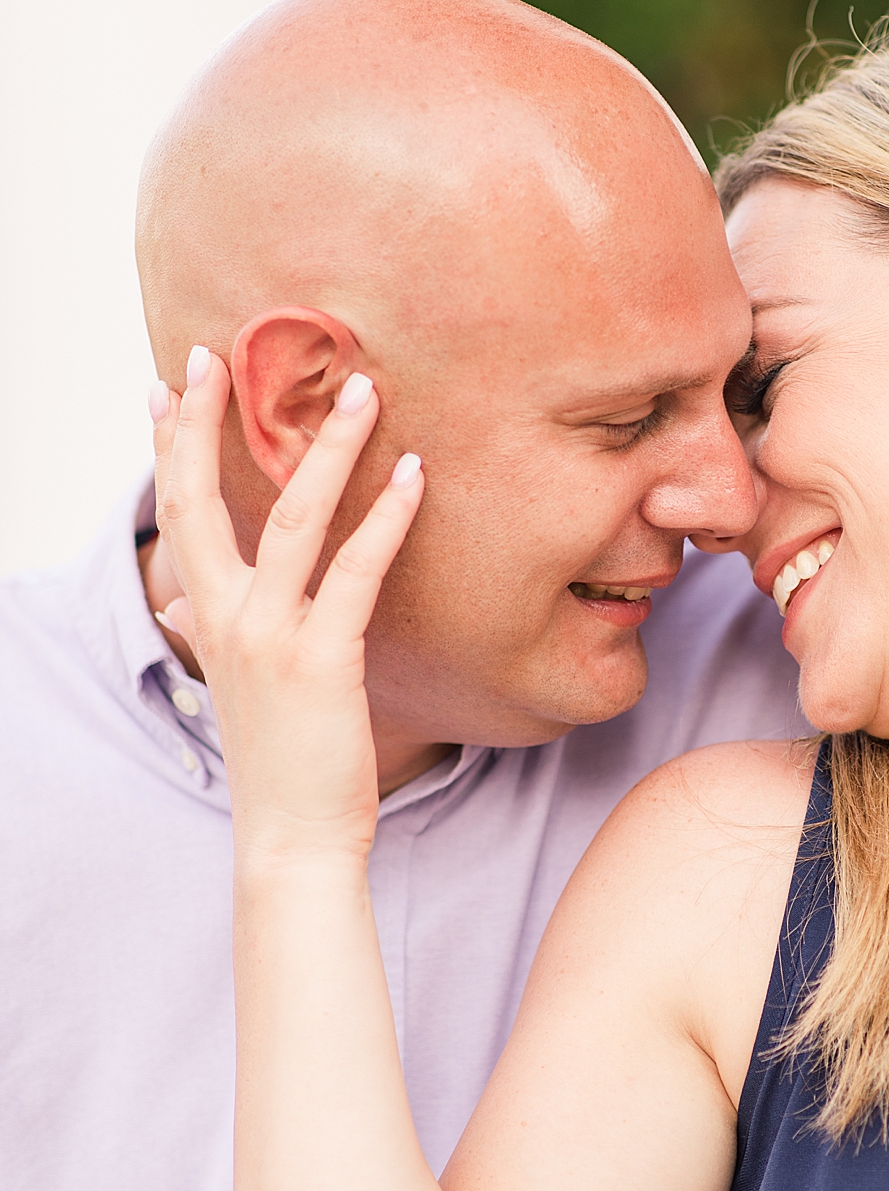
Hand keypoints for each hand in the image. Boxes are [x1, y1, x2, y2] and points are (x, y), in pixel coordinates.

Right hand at [150, 347, 424, 864]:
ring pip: (293, 518)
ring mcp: (271, 636)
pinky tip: (417, 474)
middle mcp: (225, 619)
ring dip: (328, 447)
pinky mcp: (324, 659)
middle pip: (207, 498)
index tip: (168, 384)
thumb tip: (180, 614)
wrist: (294, 840)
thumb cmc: (281, 765)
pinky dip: (389, 518)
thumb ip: (208, 641)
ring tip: (361, 387)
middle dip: (209, 420)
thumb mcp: (235, 691)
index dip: (170, 444)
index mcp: (207, 621)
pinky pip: (358, 572)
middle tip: (218, 350)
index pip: (178, 513)